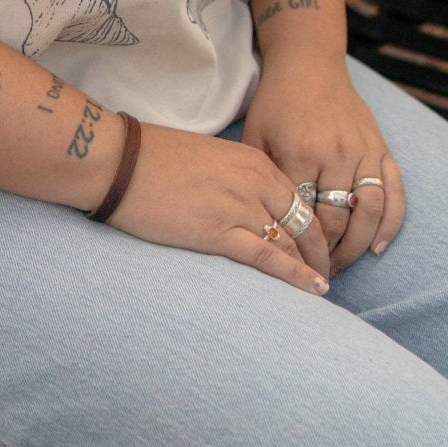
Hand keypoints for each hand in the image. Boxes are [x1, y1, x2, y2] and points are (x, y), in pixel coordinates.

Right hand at [108, 123, 331, 293]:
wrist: (120, 162)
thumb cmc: (154, 158)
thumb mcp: (210, 158)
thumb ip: (236, 178)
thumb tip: (247, 203)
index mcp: (254, 161)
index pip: (299, 198)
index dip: (314, 226)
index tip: (320, 245)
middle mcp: (255, 182)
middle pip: (303, 222)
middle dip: (320, 250)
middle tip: (328, 271)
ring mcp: (239, 207)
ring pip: (290, 243)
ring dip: (309, 267)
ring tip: (320, 288)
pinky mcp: (219, 233)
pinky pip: (268, 258)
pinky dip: (295, 276)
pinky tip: (311, 289)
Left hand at [241, 52, 404, 272]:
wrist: (309, 64)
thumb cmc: (276, 103)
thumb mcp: (256, 137)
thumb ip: (264, 178)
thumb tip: (266, 225)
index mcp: (300, 153)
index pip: (305, 215)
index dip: (300, 245)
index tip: (293, 265)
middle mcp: (336, 154)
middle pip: (339, 220)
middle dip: (329, 252)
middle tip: (318, 271)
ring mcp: (363, 151)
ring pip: (370, 212)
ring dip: (359, 245)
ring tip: (344, 263)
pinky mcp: (380, 147)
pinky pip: (395, 191)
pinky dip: (391, 222)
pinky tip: (378, 246)